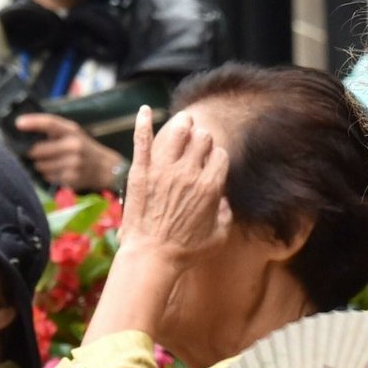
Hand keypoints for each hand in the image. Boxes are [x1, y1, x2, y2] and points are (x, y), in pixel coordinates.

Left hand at [17, 112, 123, 191]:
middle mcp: (74, 147)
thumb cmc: (83, 147)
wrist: (105, 168)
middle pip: (37, 150)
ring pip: (40, 165)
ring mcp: (73, 164)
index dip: (33, 122)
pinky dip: (49, 174)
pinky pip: (48, 177)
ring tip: (51, 162)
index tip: (18, 124)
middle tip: (35, 152)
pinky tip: (58, 171)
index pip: (50, 123)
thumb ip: (52, 128)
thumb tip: (21, 127)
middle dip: (32, 152)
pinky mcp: (72, 178)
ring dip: (39, 164)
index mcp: (72, 132)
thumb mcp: (72, 132)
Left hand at [119, 104, 230, 263]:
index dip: (219, 157)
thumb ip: (226, 215)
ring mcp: (162, 170)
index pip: (220, 156)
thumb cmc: (187, 251)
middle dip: (203, 139)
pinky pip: (142, 140)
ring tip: (183, 123)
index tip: (214, 162)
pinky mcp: (141, 171)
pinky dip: (143, 123)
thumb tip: (225, 202)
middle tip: (199, 143)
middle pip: (201, 139)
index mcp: (210, 187)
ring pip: (177, 133)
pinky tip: (144, 111)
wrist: (153, 255)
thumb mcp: (219, 236)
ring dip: (182, 126)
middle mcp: (188, 173)